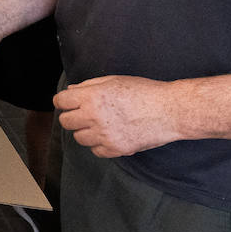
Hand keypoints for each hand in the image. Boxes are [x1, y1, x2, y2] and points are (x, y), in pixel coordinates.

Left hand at [54, 75, 180, 157]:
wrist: (170, 110)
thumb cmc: (144, 91)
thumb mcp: (114, 80)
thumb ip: (88, 86)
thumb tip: (70, 92)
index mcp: (92, 96)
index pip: (60, 101)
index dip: (62, 101)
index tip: (68, 102)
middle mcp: (95, 116)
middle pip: (65, 122)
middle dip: (71, 116)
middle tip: (84, 114)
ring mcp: (105, 135)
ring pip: (79, 138)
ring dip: (85, 131)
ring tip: (101, 124)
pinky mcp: (116, 149)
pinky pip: (96, 151)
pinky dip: (99, 145)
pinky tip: (110, 135)